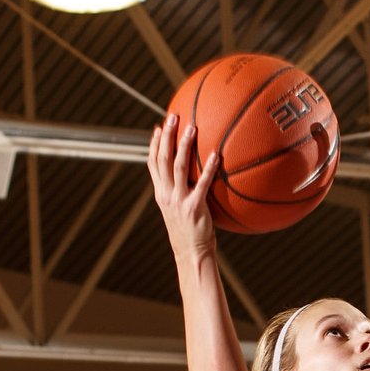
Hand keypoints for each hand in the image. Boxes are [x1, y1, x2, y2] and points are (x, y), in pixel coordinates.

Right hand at [148, 114, 218, 260]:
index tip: (158, 128)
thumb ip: (181, 191)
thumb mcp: (179, 209)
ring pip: (178, 167)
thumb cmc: (189, 231)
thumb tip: (193, 176)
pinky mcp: (194, 207)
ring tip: (191, 127)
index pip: (153, 164)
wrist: (191, 253)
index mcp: (161, 193)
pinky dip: (208, 169)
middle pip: (163, 159)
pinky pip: (201, 184)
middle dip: (166, 136)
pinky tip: (216, 155)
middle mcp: (166, 194)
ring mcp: (179, 201)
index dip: (154, 145)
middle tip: (173, 117)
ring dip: (183, 145)